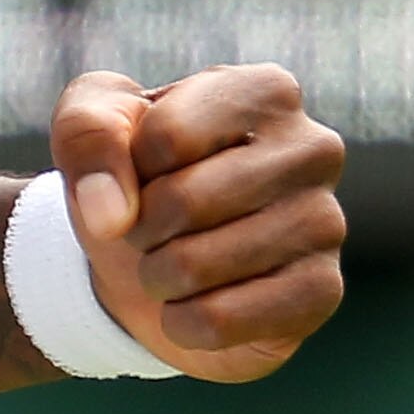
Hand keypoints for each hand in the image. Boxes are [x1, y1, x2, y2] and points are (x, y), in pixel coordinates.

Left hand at [46, 64, 346, 382]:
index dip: (127, 168)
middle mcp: (313, 147)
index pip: (166, 137)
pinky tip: (197, 306)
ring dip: (157, 276)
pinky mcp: (322, 291)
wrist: (154, 260)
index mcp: (265, 91)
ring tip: (174, 263)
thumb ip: (86, 133)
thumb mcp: (89, 127)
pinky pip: (221, 320)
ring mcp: (327, 221)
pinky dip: (184, 323)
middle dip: (140, 228)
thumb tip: (111, 214)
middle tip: (152, 228)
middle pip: (183, 202)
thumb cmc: (133, 177)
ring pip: (196, 266)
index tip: (143, 171)